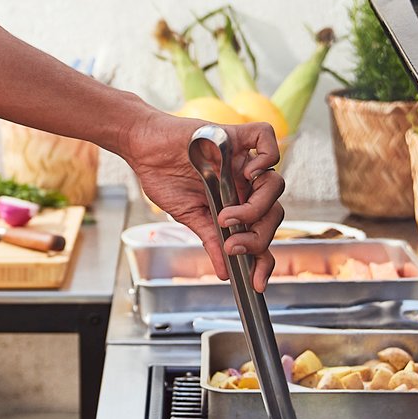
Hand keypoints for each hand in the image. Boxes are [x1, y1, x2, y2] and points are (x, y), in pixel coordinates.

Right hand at [121, 108, 283, 288]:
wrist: (143, 150)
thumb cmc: (164, 178)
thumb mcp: (190, 216)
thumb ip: (211, 239)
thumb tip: (224, 272)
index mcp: (237, 203)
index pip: (262, 232)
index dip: (265, 258)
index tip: (257, 282)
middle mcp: (245, 183)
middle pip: (274, 212)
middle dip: (258, 236)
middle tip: (232, 245)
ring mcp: (242, 160)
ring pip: (274, 184)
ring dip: (257, 207)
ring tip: (228, 215)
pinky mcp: (235, 136)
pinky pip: (267, 138)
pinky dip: (267, 157)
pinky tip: (247, 173)